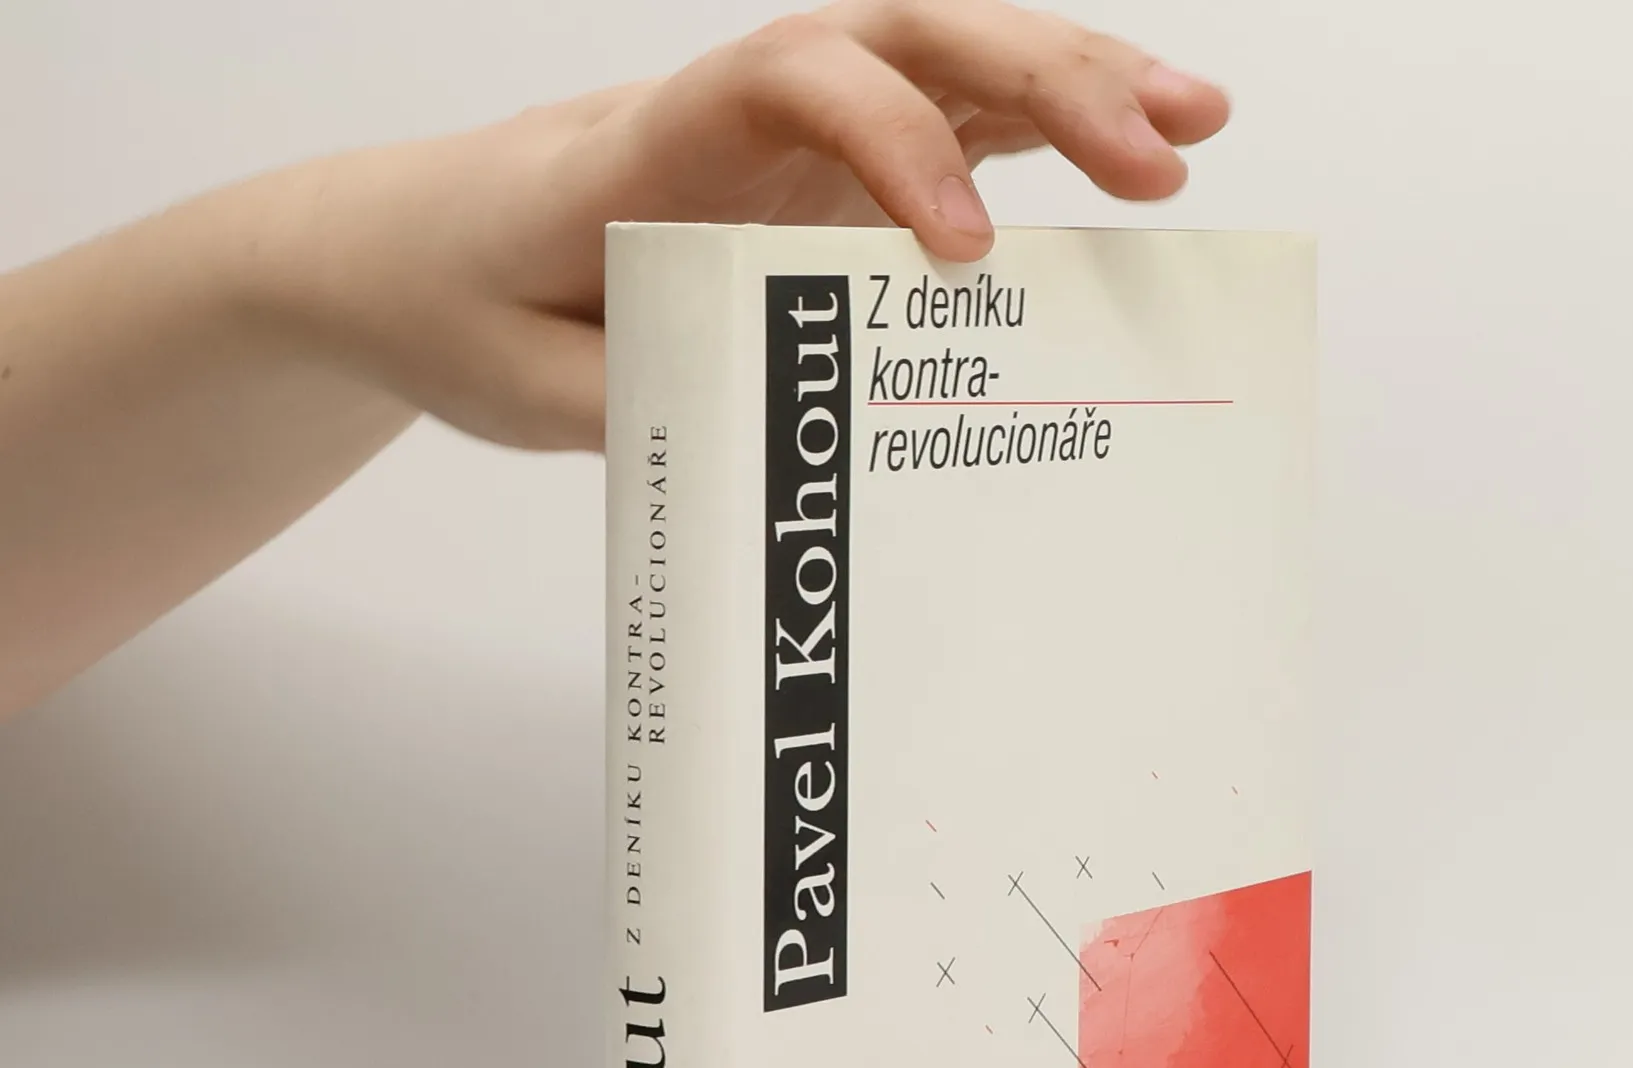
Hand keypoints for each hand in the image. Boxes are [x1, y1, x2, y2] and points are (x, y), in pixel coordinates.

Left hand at [242, 0, 1229, 451]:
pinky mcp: (817, 169)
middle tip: (1163, 150)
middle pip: (906, 37)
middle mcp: (737, 110)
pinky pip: (942, 127)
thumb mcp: (525, 385)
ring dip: (1074, 85)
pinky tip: (1129, 156)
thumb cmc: (461, 300)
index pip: (791, 82)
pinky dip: (1038, 137)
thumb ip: (647, 400)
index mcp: (649, 142)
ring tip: (1194, 127)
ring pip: (944, 65)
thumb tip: (796, 439)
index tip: (962, 250)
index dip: (893, 139)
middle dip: (1043, 81)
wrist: (416, 249)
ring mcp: (789, 134)